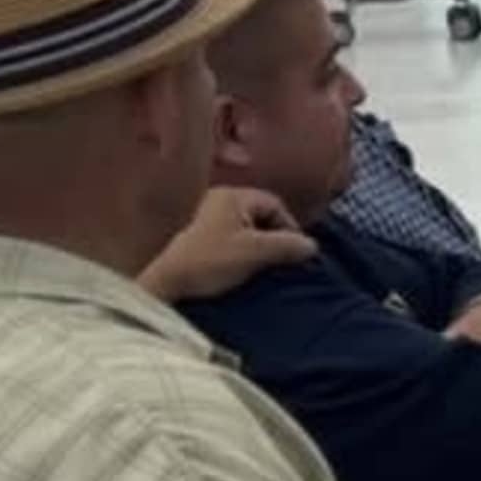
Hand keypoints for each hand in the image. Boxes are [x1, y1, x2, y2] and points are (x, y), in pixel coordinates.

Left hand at [143, 188, 316, 305]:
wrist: (167, 284)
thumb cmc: (210, 262)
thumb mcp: (255, 252)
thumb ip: (287, 246)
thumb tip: (312, 247)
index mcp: (232, 196)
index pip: (274, 204)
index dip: (290, 227)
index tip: (295, 252)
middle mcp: (218, 200)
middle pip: (260, 215)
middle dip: (274, 237)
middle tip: (280, 261)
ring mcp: (206, 218)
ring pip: (246, 228)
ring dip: (258, 246)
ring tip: (262, 267)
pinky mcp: (198, 237)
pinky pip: (231, 238)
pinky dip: (242, 251)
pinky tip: (242, 269)